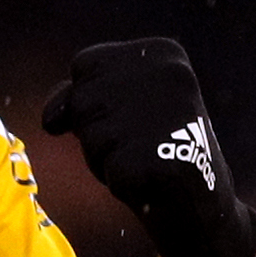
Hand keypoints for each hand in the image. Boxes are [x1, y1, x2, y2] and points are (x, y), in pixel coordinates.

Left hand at [41, 39, 255, 256]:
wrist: (204, 204)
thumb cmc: (160, 148)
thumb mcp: (126, 106)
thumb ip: (84, 94)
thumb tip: (50, 119)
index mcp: (163, 51)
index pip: (85, 64)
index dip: (94, 100)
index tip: (134, 117)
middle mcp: (166, 73)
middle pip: (82, 98)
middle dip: (98, 129)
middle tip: (141, 141)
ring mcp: (161, 114)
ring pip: (89, 132)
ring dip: (105, 156)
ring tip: (146, 159)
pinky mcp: (155, 155)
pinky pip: (104, 166)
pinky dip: (119, 180)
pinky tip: (151, 179)